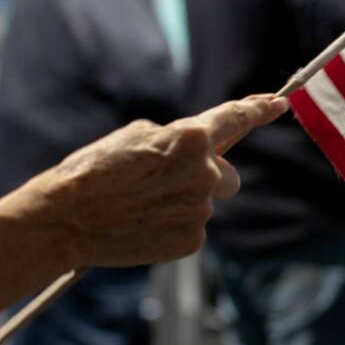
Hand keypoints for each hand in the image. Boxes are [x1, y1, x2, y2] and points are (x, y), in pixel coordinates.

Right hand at [22, 94, 287, 268]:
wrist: (65, 218)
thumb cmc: (94, 169)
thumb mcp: (137, 136)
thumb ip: (178, 141)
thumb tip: (203, 154)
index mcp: (191, 137)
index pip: (236, 119)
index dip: (259, 110)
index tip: (280, 104)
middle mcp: (205, 173)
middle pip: (227, 175)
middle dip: (207, 177)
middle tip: (164, 183)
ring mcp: (201, 209)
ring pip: (205, 204)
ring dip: (184, 203)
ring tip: (140, 205)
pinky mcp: (193, 241)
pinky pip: (192, 228)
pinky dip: (173, 226)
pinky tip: (142, 225)